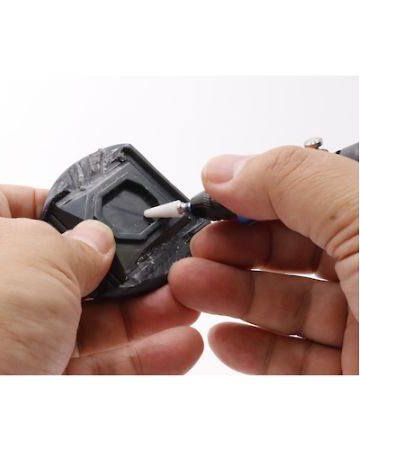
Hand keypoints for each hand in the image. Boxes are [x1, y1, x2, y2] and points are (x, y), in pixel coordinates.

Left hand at [0, 181, 202, 373]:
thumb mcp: (32, 254)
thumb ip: (77, 243)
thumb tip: (100, 241)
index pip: (21, 206)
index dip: (70, 208)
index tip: (114, 217)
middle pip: (71, 271)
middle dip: (128, 270)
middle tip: (172, 269)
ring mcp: (7, 339)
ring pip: (91, 323)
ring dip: (146, 316)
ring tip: (187, 306)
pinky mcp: (30, 383)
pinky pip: (96, 369)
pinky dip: (139, 360)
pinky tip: (175, 347)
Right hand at [169, 146, 357, 373]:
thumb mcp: (368, 218)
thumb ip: (292, 182)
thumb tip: (226, 171)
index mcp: (383, 227)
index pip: (312, 200)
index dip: (256, 200)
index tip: (209, 204)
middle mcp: (379, 279)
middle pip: (293, 256)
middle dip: (233, 250)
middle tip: (194, 251)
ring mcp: (369, 335)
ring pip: (285, 307)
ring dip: (229, 295)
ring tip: (189, 286)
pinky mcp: (352, 381)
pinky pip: (293, 363)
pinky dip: (252, 350)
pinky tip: (224, 337)